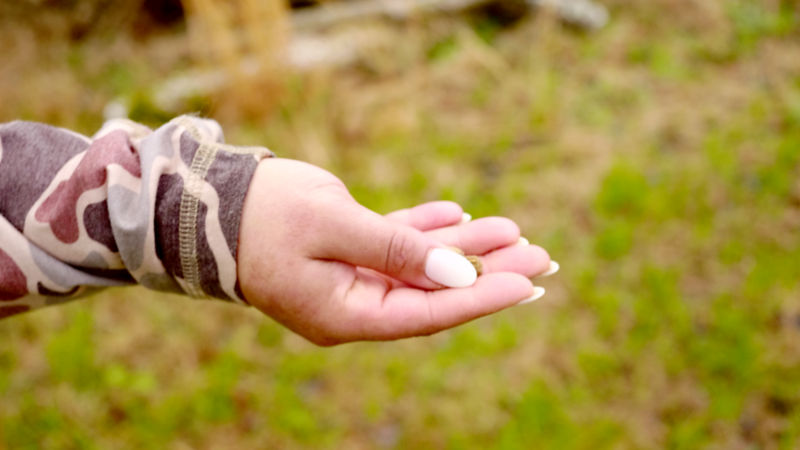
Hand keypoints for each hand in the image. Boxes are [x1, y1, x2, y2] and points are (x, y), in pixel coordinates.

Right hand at [237, 159, 551, 344]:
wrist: (205, 201)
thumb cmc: (261, 213)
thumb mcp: (332, 224)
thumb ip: (397, 248)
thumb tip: (458, 272)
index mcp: (343, 314)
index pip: (427, 315)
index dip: (480, 298)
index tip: (527, 283)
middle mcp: (351, 306)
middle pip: (432, 294)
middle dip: (486, 273)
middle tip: (540, 257)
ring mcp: (347, 281)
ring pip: (420, 267)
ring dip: (463, 248)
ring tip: (512, 231)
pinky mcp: (343, 254)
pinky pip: (395, 246)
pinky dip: (425, 231)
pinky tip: (458, 218)